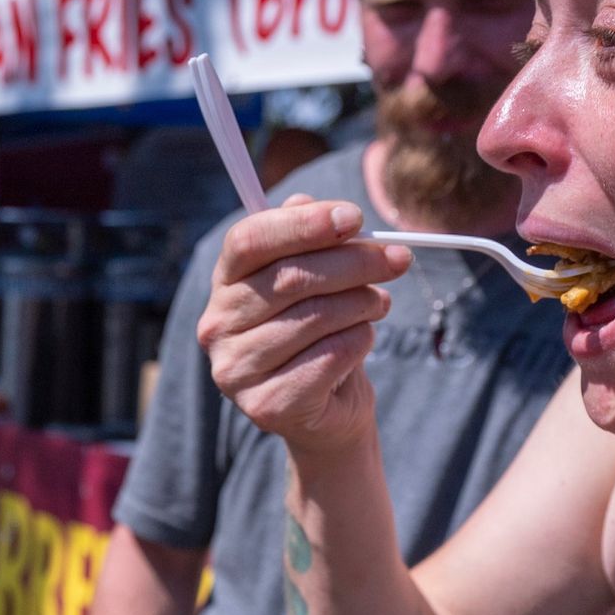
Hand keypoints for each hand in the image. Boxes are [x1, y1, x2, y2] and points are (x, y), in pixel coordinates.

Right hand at [197, 198, 405, 459]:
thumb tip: (307, 203)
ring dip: (363, 304)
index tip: (354, 217)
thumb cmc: (320, 334)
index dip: (302, 224)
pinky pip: (330, 356)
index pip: (248, 240)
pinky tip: (363, 338)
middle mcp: (217, 327)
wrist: (326, 410)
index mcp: (224, 285)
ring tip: (380, 303)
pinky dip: (360, 340)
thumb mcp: (317, 280)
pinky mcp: (266, 406)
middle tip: (397, 259)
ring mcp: (236, 370)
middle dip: (354, 262)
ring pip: (316, 317)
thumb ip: (309, 241)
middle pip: (290, 278)